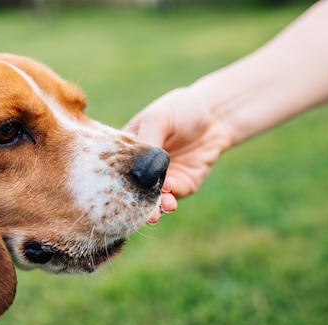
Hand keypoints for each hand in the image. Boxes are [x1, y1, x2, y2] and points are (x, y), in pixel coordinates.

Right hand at [125, 87, 233, 222]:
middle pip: (133, 190)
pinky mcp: (181, 185)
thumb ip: (146, 141)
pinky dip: (170, 198)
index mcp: (129, 151)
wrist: (214, 115)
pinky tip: (170, 192)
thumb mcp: (157, 118)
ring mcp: (162, 179)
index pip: (116, 170)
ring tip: (153, 212)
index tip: (113, 193)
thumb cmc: (180, 109)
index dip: (114, 182)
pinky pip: (173, 196)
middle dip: (133, 202)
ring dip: (151, 208)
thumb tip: (140, 171)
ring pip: (152, 199)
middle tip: (132, 210)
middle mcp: (143, 168)